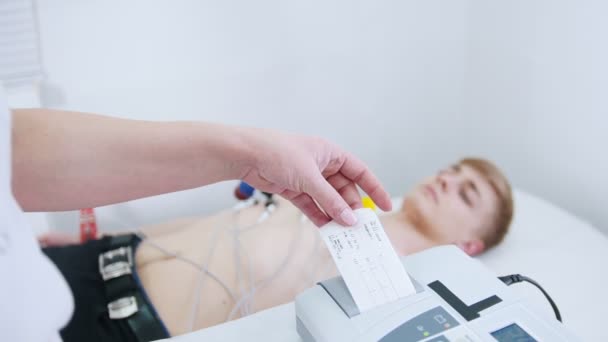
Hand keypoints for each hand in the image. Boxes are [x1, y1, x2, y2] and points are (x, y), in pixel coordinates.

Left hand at [239, 129, 391, 226]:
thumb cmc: (277, 152)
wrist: (246, 155)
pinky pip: (313, 206)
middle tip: (358, 226)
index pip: (360, 171)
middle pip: (344, 190)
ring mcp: (308, 179)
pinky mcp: (295, 190)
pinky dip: (320, 217)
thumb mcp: (309, 177)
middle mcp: (322, 166)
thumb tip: (349, 218)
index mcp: (331, 153)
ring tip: (345, 233)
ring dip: (336, 215)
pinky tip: (328, 229)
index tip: (386, 205)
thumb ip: (330, 200)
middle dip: (351, 207)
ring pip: (329, 200)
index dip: (374, 188)